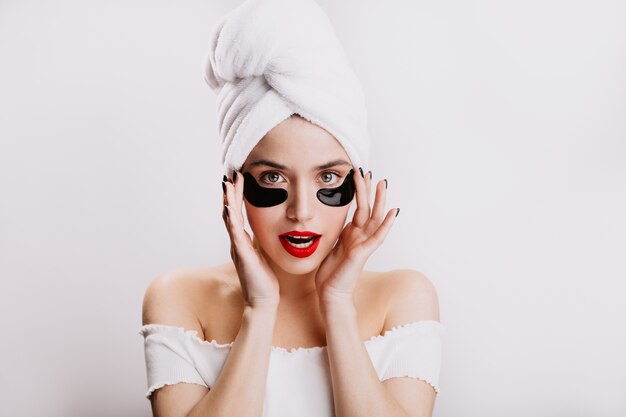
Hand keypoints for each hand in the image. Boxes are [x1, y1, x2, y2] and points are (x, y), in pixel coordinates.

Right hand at [222, 172, 279, 309]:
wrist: (263, 301)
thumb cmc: (265, 280)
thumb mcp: (263, 254)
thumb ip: (261, 241)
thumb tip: (269, 227)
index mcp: (243, 240)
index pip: (239, 212)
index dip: (238, 194)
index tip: (240, 176)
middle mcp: (237, 242)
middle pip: (230, 211)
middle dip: (230, 192)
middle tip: (231, 172)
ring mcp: (237, 248)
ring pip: (229, 219)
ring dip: (228, 200)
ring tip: (227, 183)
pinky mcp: (241, 256)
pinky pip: (234, 234)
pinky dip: (230, 220)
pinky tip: (229, 208)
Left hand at [315, 169, 398, 306]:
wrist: (330, 294)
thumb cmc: (330, 274)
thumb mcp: (330, 247)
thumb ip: (335, 234)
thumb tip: (332, 221)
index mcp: (351, 234)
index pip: (358, 208)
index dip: (358, 192)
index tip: (356, 175)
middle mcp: (359, 237)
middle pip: (367, 208)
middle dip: (368, 190)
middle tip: (369, 171)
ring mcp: (363, 244)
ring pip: (375, 218)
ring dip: (379, 200)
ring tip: (383, 184)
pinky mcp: (363, 253)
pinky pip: (377, 237)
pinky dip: (386, 224)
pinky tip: (393, 212)